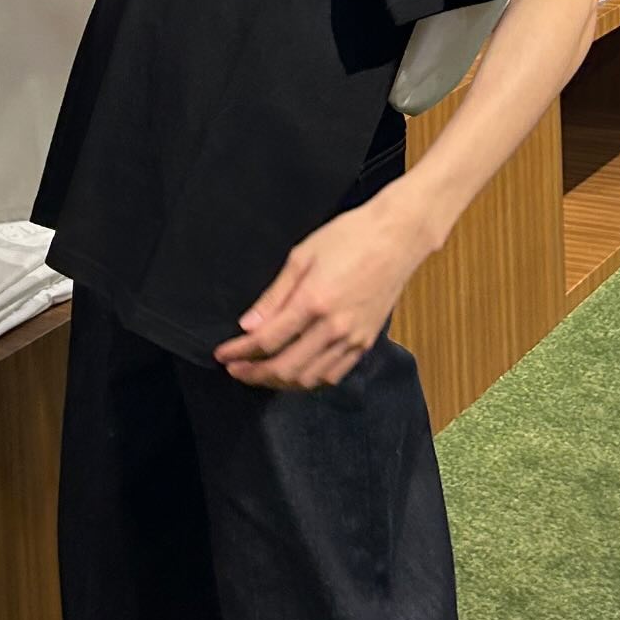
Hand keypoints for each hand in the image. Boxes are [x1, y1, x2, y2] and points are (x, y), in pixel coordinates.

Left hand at [213, 185, 430, 389]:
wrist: (397, 238)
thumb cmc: (350, 237)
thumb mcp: (302, 256)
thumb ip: (274, 295)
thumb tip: (248, 325)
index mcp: (313, 302)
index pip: (267, 340)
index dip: (240, 352)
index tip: (223, 354)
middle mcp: (334, 327)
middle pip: (286, 368)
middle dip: (254, 374)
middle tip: (235, 370)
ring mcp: (353, 339)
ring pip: (309, 378)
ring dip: (279, 382)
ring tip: (259, 374)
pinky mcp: (366, 342)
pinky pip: (333, 375)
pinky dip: (309, 380)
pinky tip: (295, 372)